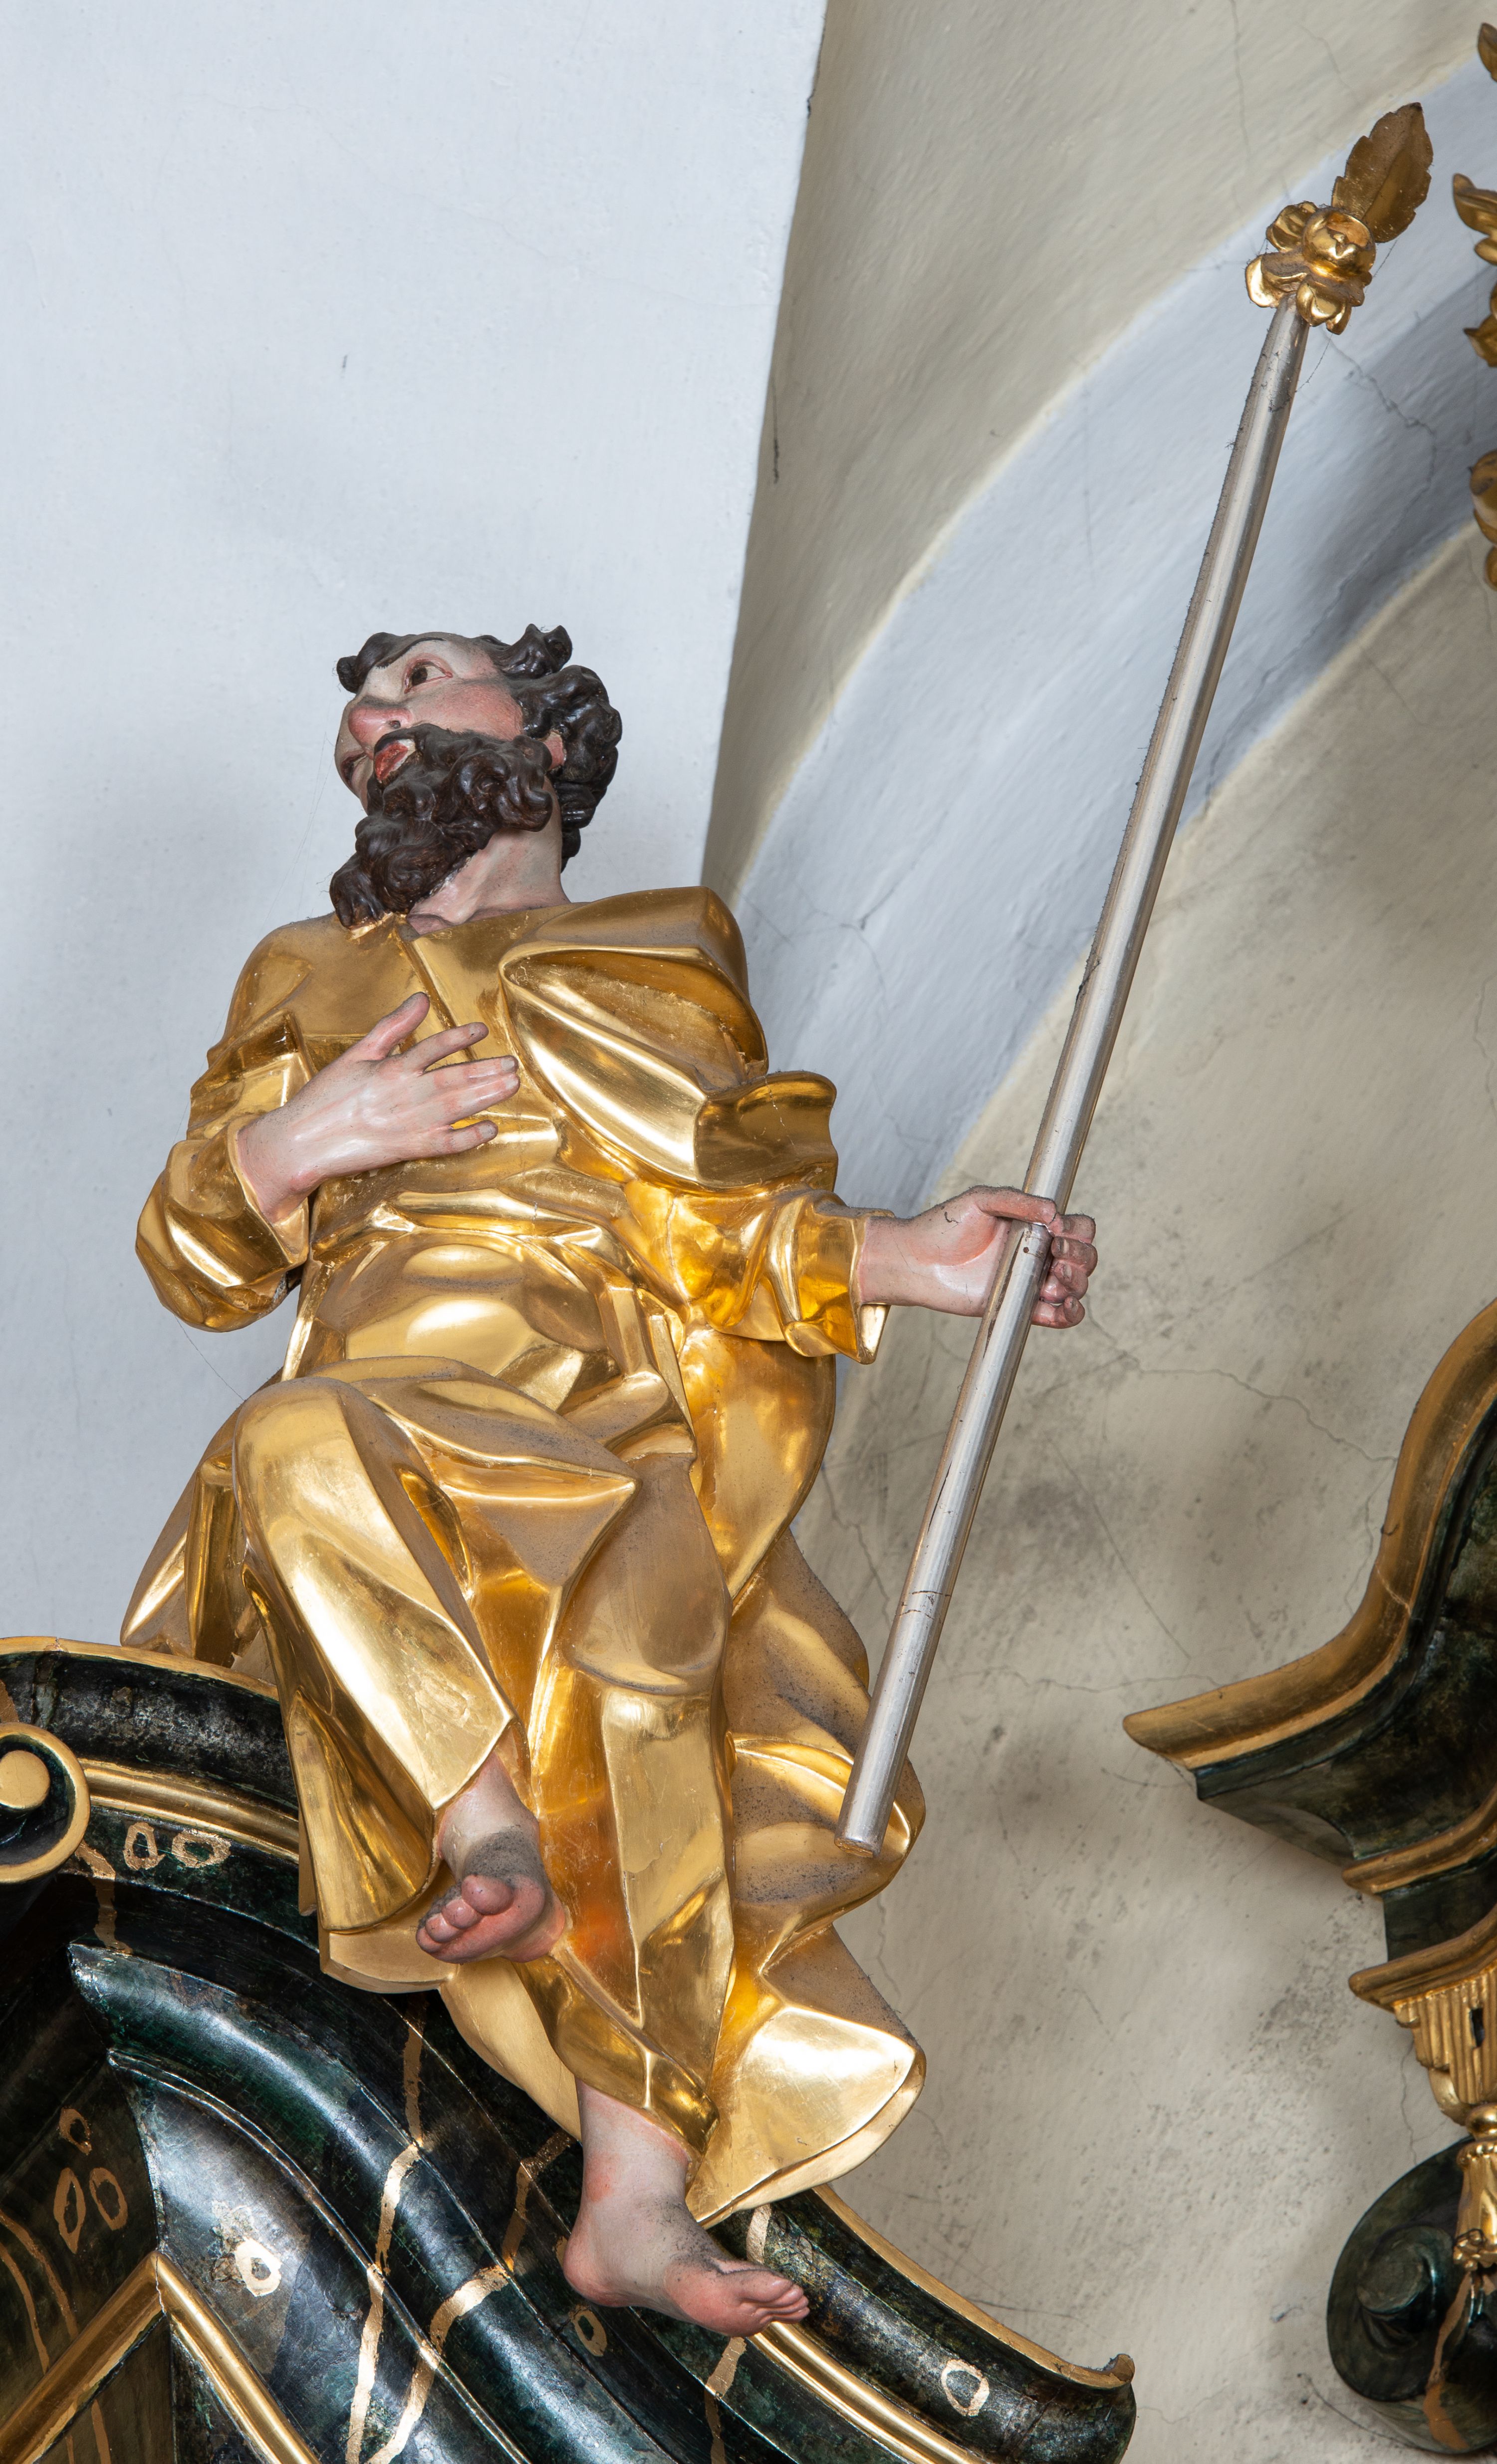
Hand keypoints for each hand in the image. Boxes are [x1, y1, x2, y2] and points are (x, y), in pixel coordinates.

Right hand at [236, 994, 518, 1221]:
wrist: (303, 1141)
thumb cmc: (326, 1097)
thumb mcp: (357, 1054)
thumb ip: (392, 1026)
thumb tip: (421, 999)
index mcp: (391, 1069)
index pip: (433, 1048)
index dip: (460, 1037)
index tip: (482, 1029)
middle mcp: (405, 1094)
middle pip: (454, 1079)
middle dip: (486, 1070)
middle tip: (513, 1064)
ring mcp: (409, 1123)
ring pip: (456, 1107)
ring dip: (487, 1096)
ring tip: (511, 1084)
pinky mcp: (408, 1149)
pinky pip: (446, 1144)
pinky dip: (469, 1137)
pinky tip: (491, 1129)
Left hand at [853, 1188, 1096, 1326]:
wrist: (917, 1261)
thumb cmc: (945, 1227)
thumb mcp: (981, 1200)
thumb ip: (1018, 1201)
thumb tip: (1054, 1212)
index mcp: (1034, 1226)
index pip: (1077, 1228)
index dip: (1079, 1231)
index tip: (1058, 1231)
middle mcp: (1038, 1254)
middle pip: (1084, 1258)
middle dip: (1081, 1256)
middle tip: (1056, 1253)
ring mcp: (1030, 1281)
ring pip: (1076, 1286)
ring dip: (1076, 1283)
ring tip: (1053, 1277)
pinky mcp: (1019, 1306)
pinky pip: (1057, 1316)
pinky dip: (1071, 1314)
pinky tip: (1065, 1306)